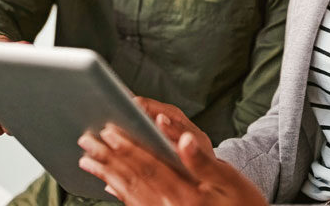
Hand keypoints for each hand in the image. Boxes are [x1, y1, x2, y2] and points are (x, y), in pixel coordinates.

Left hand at [77, 101, 266, 205]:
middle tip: (87, 140)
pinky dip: (119, 193)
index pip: (149, 166)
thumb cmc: (242, 204)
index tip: (109, 130)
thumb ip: (203, 161)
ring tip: (87, 159)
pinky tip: (108, 185)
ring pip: (128, 192)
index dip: (128, 146)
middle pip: (132, 178)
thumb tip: (184, 139)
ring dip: (106, 173)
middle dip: (108, 157)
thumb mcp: (230, 181)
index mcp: (185, 193)